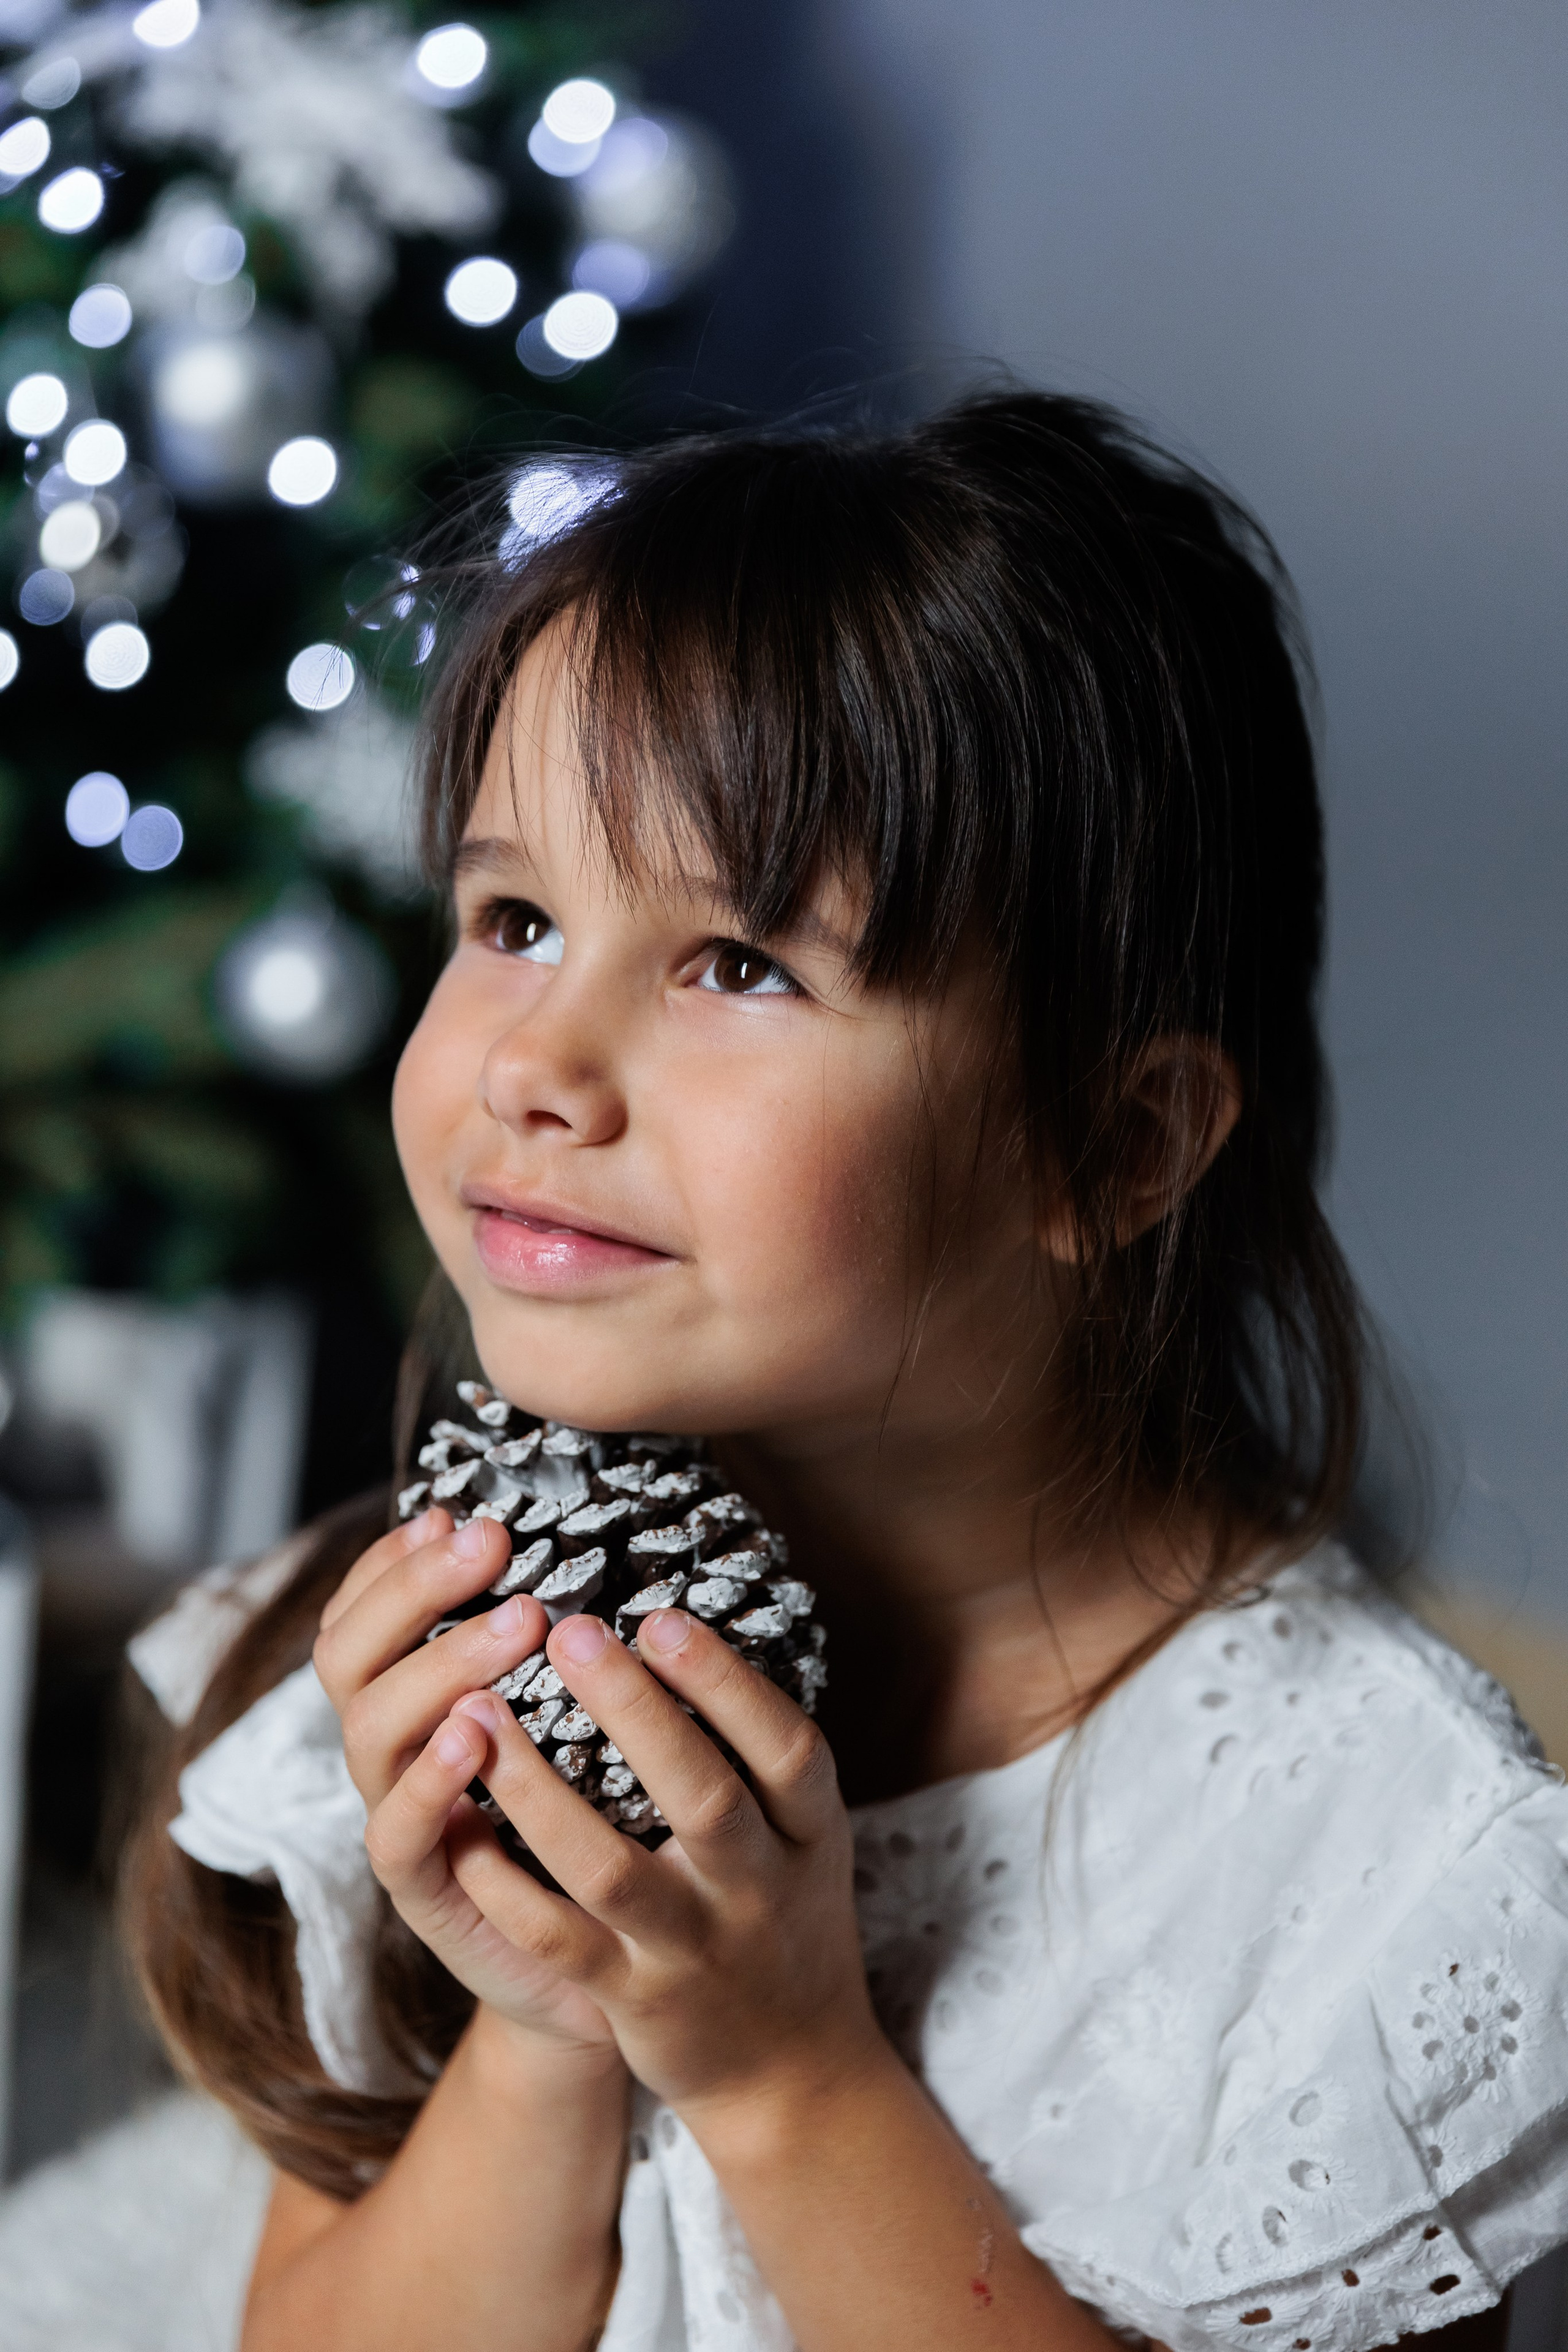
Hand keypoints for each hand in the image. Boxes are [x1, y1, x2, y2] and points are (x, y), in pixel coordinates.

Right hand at [312, 1508, 617, 2056]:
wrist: (600, 1974)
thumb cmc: (591, 1828)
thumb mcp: (568, 1725)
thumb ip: (548, 1650)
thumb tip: (578, 1536)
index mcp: (414, 1702)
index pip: (364, 1615)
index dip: (392, 1562)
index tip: (451, 1511)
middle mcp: (393, 1755)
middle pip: (351, 1657)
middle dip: (414, 1589)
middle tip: (492, 1540)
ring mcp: (402, 1822)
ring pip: (371, 1732)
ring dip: (438, 1664)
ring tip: (517, 1622)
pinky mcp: (427, 1895)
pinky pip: (399, 1835)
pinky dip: (430, 1780)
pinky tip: (474, 1734)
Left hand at [438, 1604, 884, 2124]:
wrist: (790, 2069)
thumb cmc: (785, 1910)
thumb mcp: (807, 1833)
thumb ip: (764, 1751)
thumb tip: (689, 1621)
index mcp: (812, 1834)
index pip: (788, 1748)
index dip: (728, 1682)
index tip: (662, 1616)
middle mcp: (758, 1890)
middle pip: (704, 1796)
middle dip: (634, 1711)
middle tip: (569, 1630)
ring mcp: (692, 1949)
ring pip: (608, 1868)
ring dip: (538, 1788)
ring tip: (480, 1711)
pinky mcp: (631, 2000)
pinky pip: (555, 1936)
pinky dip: (503, 1880)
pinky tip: (458, 1821)